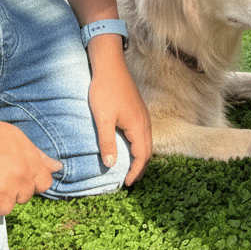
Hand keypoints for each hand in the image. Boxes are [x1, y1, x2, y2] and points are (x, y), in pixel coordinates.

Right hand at [0, 114, 60, 218]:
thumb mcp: (14, 137)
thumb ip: (37, 155)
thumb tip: (58, 168)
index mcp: (30, 162)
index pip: (44, 184)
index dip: (30, 181)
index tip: (14, 176)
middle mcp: (20, 179)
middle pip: (23, 198)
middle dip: (10, 190)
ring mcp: (2, 193)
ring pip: (4, 208)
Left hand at [87, 40, 152, 185]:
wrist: (110, 65)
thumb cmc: (105, 90)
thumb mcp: (103, 118)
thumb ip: (107, 142)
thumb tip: (111, 165)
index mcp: (138, 126)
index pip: (141, 156)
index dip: (135, 172)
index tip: (126, 184)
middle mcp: (144, 122)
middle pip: (147, 151)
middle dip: (140, 168)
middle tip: (129, 181)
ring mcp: (142, 115)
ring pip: (146, 142)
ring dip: (140, 157)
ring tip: (130, 168)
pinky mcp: (138, 110)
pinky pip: (143, 134)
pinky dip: (138, 146)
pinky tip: (129, 147)